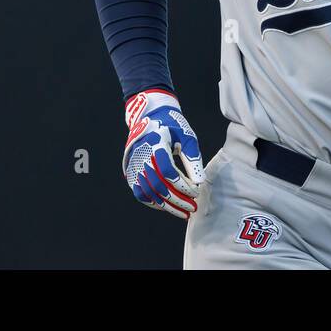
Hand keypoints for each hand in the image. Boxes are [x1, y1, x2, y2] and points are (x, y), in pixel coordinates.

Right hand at [122, 88, 205, 218]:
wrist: (150, 118)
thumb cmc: (173, 128)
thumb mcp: (187, 137)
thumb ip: (193, 159)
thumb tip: (199, 182)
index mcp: (156, 142)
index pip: (167, 170)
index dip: (182, 184)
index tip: (196, 192)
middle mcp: (141, 155)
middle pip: (158, 185)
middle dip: (177, 200)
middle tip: (193, 208)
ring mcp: (134, 165)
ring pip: (149, 192)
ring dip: (167, 206)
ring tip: (184, 213)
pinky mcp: (131, 173)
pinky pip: (140, 193)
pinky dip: (154, 203)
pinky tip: (168, 207)